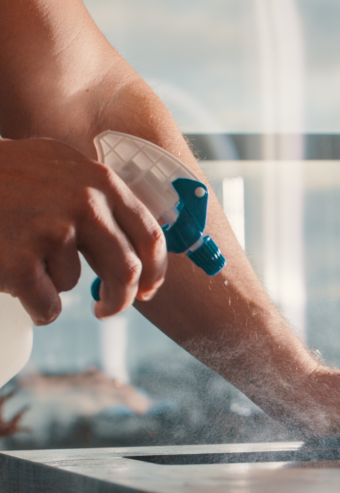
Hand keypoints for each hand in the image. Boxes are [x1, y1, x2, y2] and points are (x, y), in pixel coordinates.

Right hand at [0, 137, 166, 323]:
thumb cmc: (3, 176)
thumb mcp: (59, 166)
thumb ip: (99, 196)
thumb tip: (139, 244)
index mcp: (100, 182)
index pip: (150, 235)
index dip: (155, 271)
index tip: (149, 290)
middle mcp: (84, 203)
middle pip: (127, 270)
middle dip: (121, 298)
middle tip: (108, 310)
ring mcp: (52, 232)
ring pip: (74, 282)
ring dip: (51, 281)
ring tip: (19, 253)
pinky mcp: (22, 262)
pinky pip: (48, 305)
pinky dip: (35, 306)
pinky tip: (13, 282)